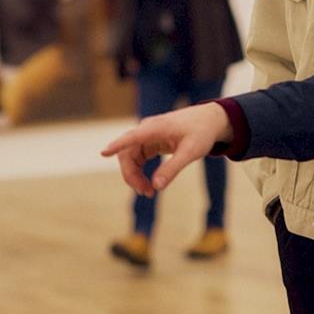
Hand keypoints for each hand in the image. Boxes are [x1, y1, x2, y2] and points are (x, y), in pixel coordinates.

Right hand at [101, 102, 231, 196]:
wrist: (210, 121)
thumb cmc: (201, 133)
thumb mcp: (191, 152)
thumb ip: (172, 169)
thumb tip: (156, 187)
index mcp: (156, 128)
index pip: (131, 137)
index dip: (116, 145)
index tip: (103, 153)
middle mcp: (147, 130)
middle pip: (127, 152)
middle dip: (131, 175)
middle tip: (146, 193)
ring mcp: (147, 135)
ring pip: (130, 157)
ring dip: (134, 175)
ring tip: (148, 192)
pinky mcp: (151, 141)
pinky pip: (138, 158)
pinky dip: (139, 172)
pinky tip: (148, 184)